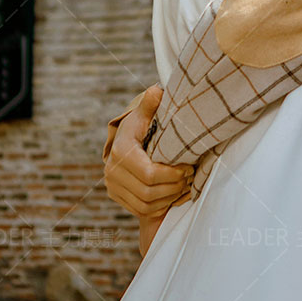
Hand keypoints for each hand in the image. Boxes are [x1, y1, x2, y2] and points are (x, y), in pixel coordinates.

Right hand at [104, 84, 193, 225]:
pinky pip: (142, 210)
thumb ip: (151, 104)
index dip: (172, 175)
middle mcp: (112, 171)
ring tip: (183, 185)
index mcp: (120, 151)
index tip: (188, 168)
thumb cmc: (140, 127)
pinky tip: (173, 194)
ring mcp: (113, 186)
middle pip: (149, 191)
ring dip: (169, 198)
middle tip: (189, 177)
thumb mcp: (144, 114)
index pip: (149, 173)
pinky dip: (161, 206)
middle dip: (174, 186)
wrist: (125, 144)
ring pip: (146, 204)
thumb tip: (156, 90)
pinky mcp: (118, 197)